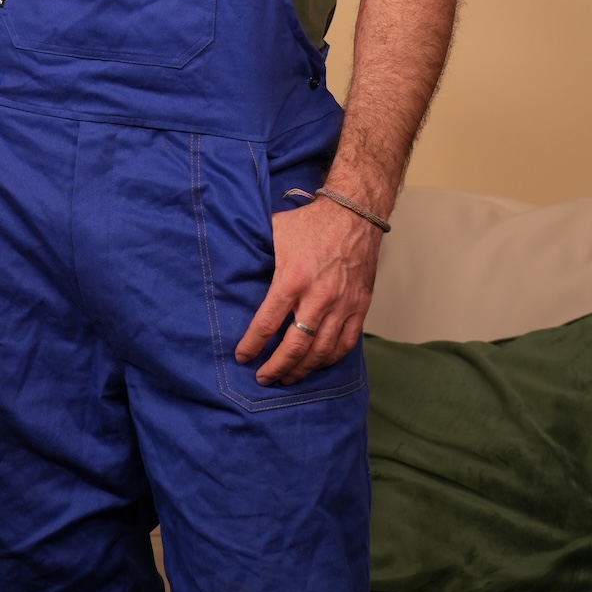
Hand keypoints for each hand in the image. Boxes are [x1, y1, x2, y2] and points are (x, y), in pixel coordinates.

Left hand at [235, 196, 382, 384]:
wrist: (354, 213)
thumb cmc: (310, 222)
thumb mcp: (275, 232)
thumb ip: (257, 253)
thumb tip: (232, 266)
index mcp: (293, 278)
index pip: (268, 322)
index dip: (253, 344)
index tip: (242, 356)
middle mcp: (319, 296)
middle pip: (295, 346)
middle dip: (276, 366)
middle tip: (262, 378)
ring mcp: (342, 304)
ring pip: (321, 351)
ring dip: (302, 369)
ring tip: (287, 378)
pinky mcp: (360, 306)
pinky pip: (345, 343)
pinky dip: (329, 359)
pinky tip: (316, 365)